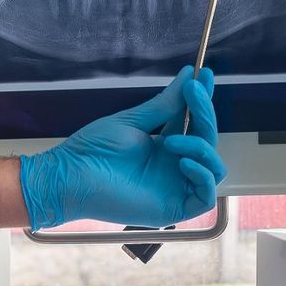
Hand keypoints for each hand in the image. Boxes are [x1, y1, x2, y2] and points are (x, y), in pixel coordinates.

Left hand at [18, 67, 225, 228]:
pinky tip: (182, 162)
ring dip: (201, 148)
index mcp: (165, 148)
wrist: (71, 176)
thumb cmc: (92, 151)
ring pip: (214, 169)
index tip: (206, 75)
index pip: (195, 124)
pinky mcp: (173, 210)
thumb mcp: (133, 121)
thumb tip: (189, 76)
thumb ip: (165, 103)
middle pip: (207, 142)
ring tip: (171, 140)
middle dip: (204, 115)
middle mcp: (174, 168)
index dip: (203, 102)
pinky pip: (206, 198)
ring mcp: (175, 189)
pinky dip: (202, 176)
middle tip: (193, 92)